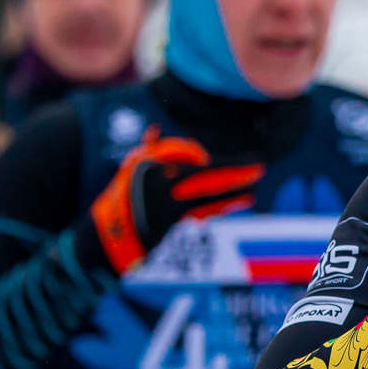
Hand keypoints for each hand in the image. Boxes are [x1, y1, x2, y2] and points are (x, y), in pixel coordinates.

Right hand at [87, 127, 263, 273]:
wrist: (107, 239)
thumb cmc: (121, 202)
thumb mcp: (129, 173)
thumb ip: (146, 151)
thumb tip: (155, 129)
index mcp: (149, 167)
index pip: (190, 157)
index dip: (212, 160)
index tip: (228, 162)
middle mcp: (159, 185)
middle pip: (206, 176)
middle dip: (235, 171)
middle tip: (260, 167)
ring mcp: (166, 208)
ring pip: (209, 197)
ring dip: (235, 191)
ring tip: (255, 187)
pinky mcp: (171, 228)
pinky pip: (204, 214)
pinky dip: (224, 207)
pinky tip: (242, 200)